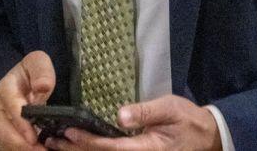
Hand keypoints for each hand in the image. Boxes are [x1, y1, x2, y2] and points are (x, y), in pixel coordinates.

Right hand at [0, 51, 56, 150]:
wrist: (20, 82)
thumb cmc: (30, 73)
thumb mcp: (38, 63)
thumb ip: (42, 72)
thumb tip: (43, 87)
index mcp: (5, 88)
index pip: (11, 107)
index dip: (21, 124)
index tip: (33, 138)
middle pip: (3, 130)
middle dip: (22, 145)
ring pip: (2, 142)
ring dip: (20, 150)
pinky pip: (4, 147)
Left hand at [44, 95, 221, 150]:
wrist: (206, 138)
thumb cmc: (188, 121)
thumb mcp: (171, 109)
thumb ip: (146, 112)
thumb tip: (120, 114)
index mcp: (146, 149)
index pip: (111, 149)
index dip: (88, 143)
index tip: (69, 132)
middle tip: (50, 140)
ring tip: (55, 144)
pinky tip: (77, 147)